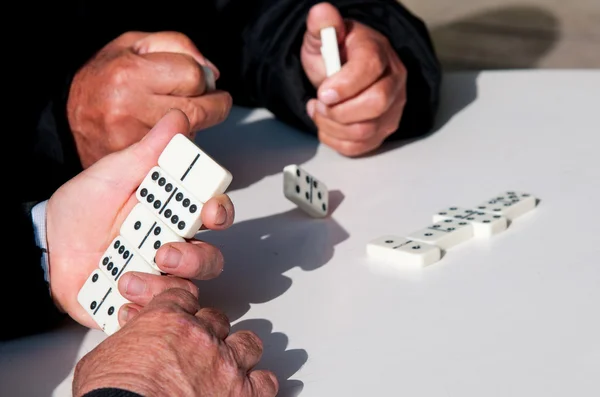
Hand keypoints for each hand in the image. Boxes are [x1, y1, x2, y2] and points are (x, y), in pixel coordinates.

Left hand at [46, 109, 234, 329]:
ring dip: (162, 285)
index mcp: (172, 213)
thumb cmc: (83, 207)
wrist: (44, 244)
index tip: (210, 211)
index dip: (220, 212)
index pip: (213, 214)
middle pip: (210, 259)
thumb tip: (178, 120)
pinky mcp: (138, 302)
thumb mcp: (115, 173)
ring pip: (188, 291)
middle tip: (166, 251)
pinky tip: (119, 295)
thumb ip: (150, 150)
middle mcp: (171, 246)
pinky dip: (140, 309)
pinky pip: (154, 314)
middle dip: (195, 259)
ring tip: (128, 276)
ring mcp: (157, 277)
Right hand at [67, 31, 231, 167]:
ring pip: (191, 134)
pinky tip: (167, 133)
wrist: (69, 116)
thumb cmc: (103, 78)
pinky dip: (180, 143)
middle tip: (213, 101)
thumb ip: (177, 46)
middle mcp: (129, 108)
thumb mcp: (134, 45)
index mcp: (130, 74)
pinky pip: (176, 152)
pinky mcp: (136, 162)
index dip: (205, 79)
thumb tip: (211, 73)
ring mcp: (132, 139)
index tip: (205, 82)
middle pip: (198, 110)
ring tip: (177, 114)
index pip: (193, 77)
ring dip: (196, 126)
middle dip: (213, 106)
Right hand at [72, 288, 278, 396]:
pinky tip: (251, 389)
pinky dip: (259, 385)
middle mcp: (200, 336)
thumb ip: (124, 344)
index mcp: (167, 320)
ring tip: (231, 364)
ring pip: (247, 344)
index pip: (182, 298)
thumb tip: (124, 350)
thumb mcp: (102, 359)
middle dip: (209, 332)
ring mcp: (224, 364)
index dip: (181, 310)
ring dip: (240, 353)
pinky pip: (265, 382)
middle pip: (217, 320)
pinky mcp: (241, 393)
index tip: (179, 318)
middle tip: (200, 348)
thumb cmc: (112, 395)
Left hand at [301, 2, 406, 156]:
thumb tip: (321, 13)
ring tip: (320, 111)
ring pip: (365, 130)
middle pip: (376, 104)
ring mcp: (392, 109)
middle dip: (339, 110)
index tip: (322, 92)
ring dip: (332, 126)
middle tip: (320, 103)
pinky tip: (328, 124)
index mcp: (379, 53)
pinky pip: (359, 148)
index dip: (344, 85)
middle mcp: (393, 82)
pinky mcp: (383, 131)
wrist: (342, 75)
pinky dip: (335, 141)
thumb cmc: (336, 56)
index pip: (370, 69)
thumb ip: (321, 25)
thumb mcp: (323, 37)